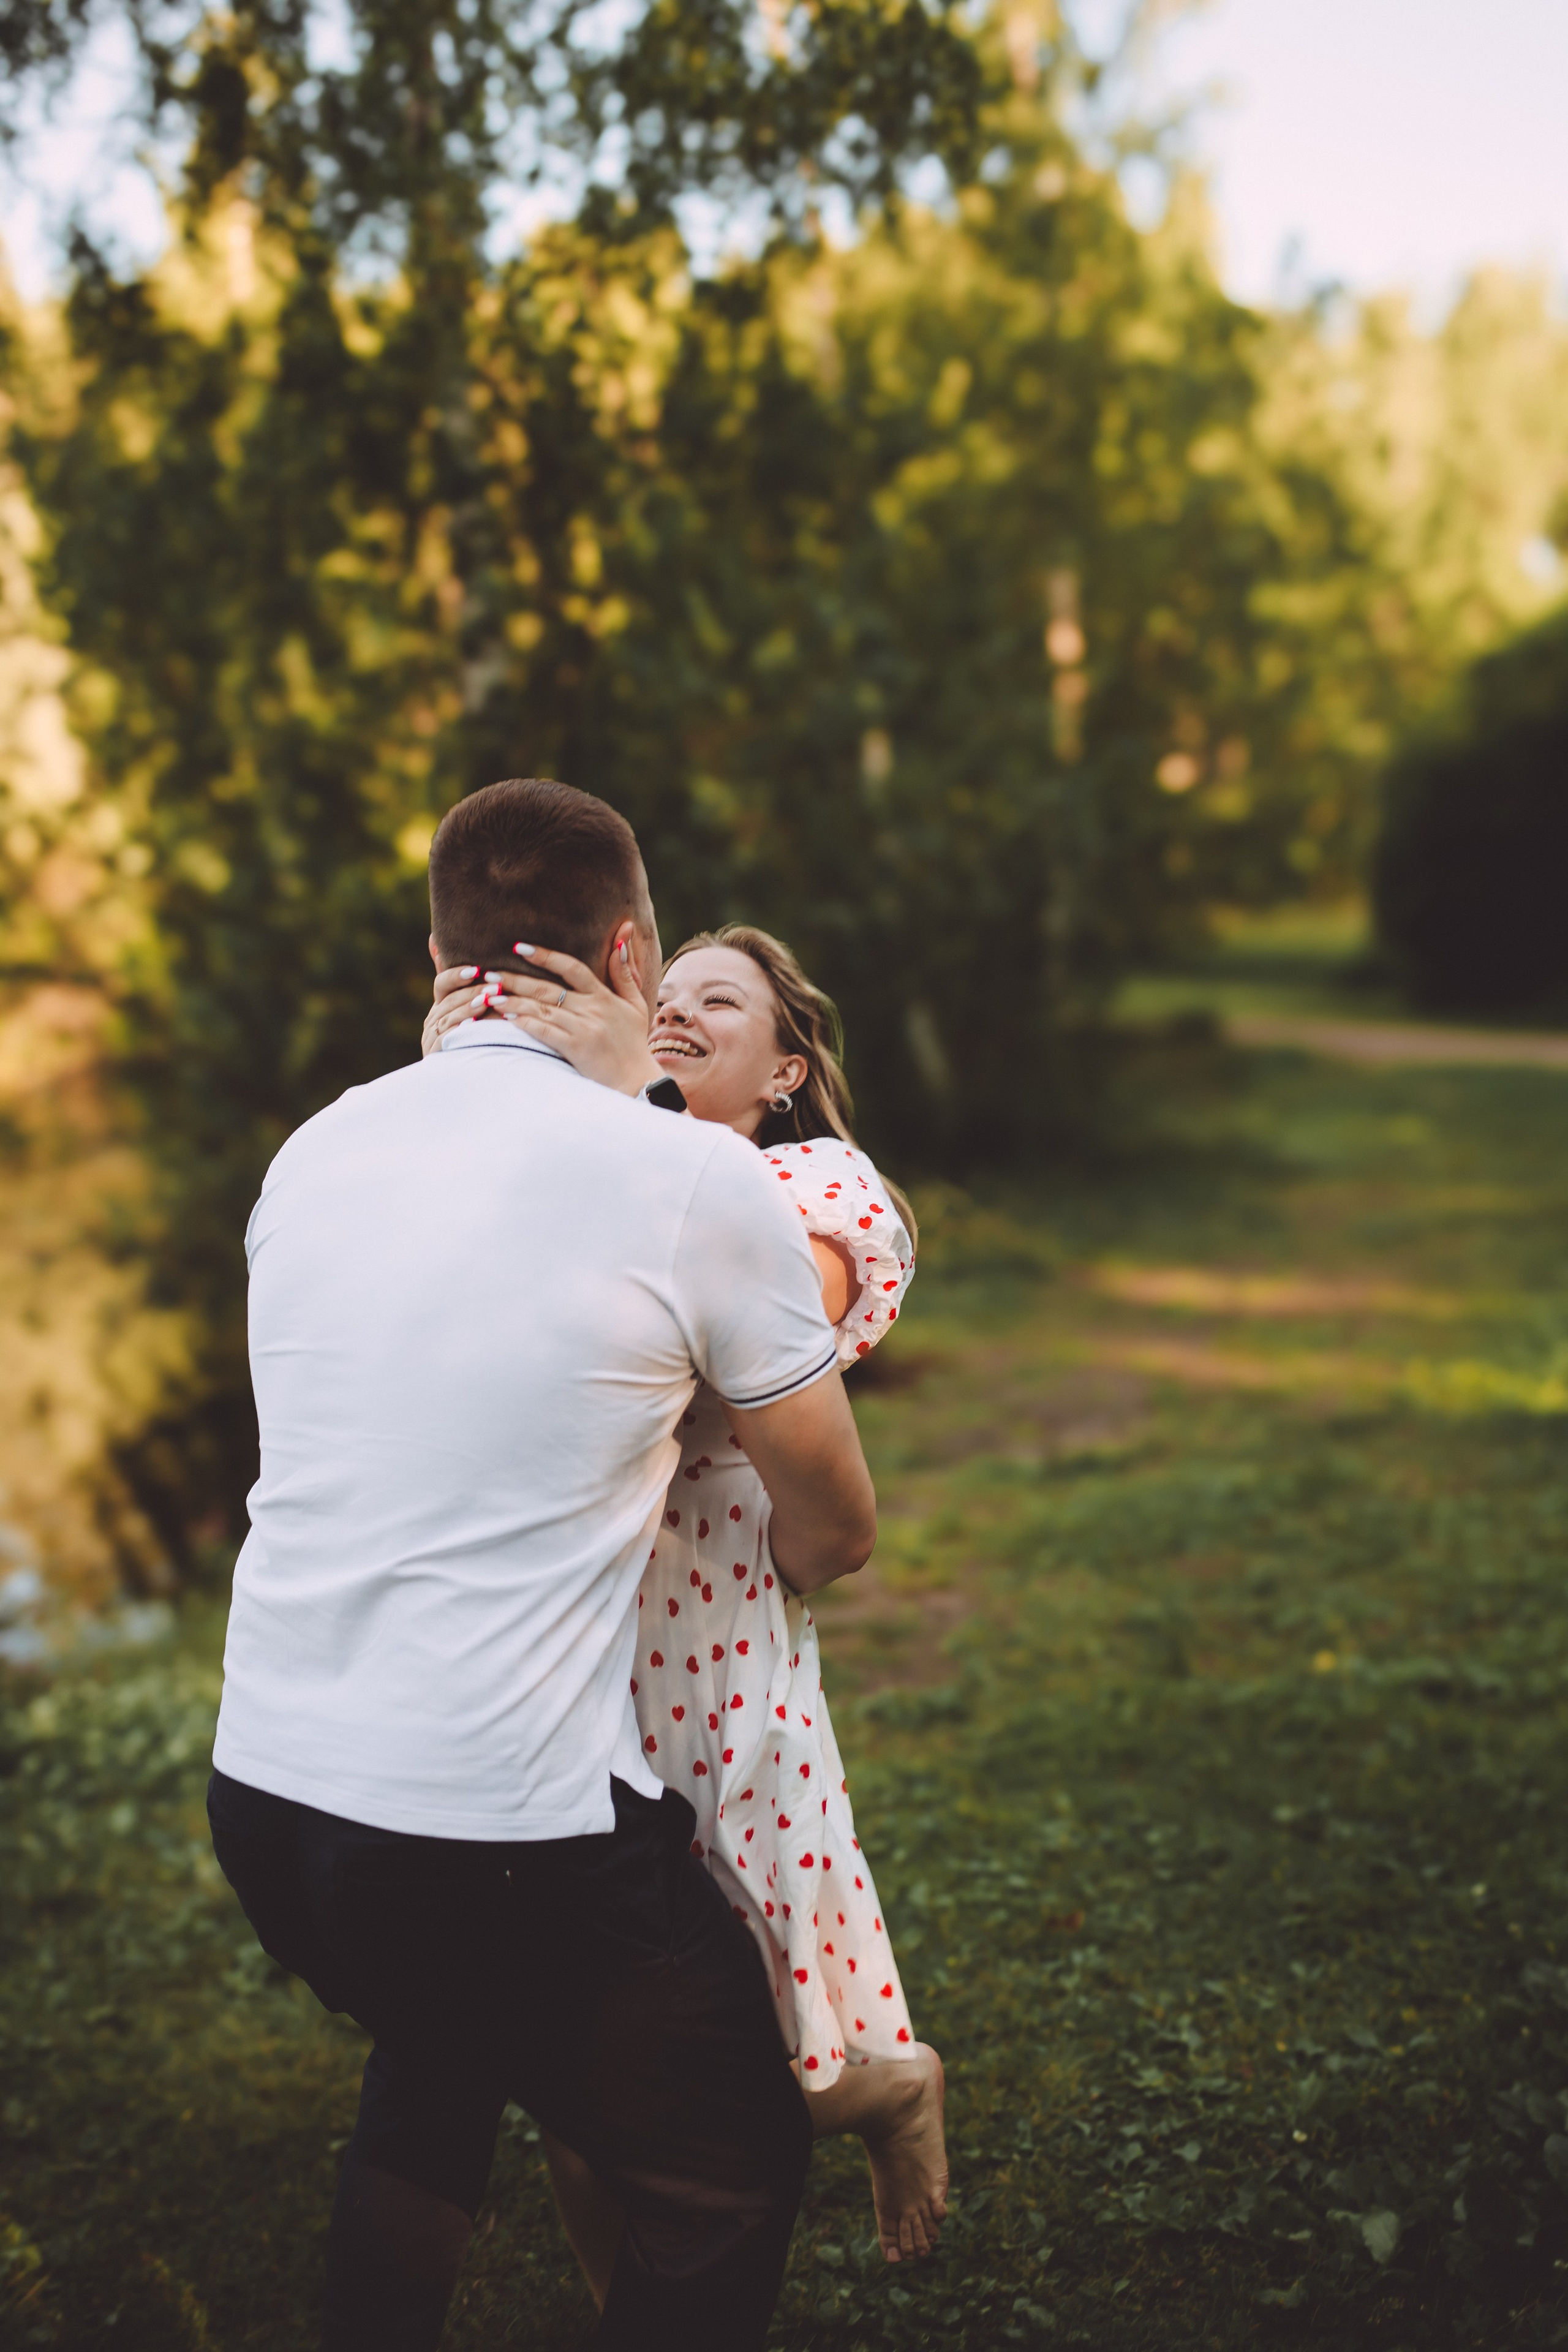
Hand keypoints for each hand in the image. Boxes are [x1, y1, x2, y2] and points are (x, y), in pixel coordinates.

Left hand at [423, 937, 663, 1097]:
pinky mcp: (575, 1048)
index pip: (571, 967)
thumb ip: (624, 973)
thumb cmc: (633, 1043)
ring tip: (489, 994)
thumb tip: (619, 939)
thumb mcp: (635, 1004)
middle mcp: (591, 1008)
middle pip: (547, 988)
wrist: (637, 1081)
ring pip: (541, 1008)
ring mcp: (582, 1029)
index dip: (544, 956)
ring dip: (513, 1000)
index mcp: (603, 996)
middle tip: (488, 971)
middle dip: (515, 979)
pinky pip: (544, 1031)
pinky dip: (524, 1022)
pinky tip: (506, 1017)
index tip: (519, 947)